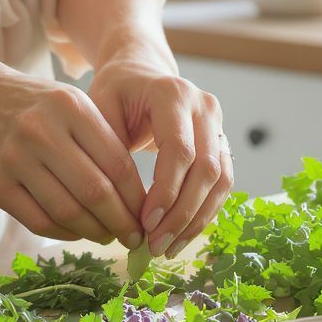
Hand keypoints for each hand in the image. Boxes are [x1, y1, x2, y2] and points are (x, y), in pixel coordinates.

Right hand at [0, 70, 146, 246]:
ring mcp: (14, 158)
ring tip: (107, 236)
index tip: (148, 214)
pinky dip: (65, 232)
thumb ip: (103, 141)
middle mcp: (41, 130)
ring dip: (94, 232)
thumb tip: (139, 199)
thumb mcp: (71, 105)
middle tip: (134, 237)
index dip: (137, 198)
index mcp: (70, 107)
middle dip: (122, 222)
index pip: (117, 163)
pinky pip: (39, 221)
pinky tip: (77, 231)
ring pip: (68, 211)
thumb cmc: (35, 106)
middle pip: (95, 192)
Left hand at [88, 44, 232, 257]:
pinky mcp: (221, 143)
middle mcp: (204, 106)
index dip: (166, 191)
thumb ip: (108, 147)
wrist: (139, 73)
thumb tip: (116, 202)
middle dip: (182, 213)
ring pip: (221, 181)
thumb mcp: (99, 108)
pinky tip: (180, 236)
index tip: (144, 223)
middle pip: (206, 169)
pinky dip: (203, 213)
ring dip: (196, 219)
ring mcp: (218, 124)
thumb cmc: (114, 92)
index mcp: (173, 93)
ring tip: (167, 248)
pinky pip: (222, 184)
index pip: (179, 150)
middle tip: (155, 245)